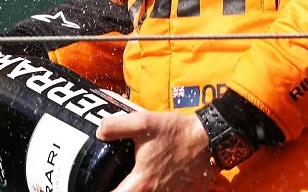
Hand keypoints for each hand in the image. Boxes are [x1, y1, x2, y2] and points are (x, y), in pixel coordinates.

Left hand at [97, 110, 217, 191]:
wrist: (210, 138)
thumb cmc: (176, 132)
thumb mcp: (142, 122)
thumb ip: (115, 127)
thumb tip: (99, 133)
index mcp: (143, 182)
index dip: (104, 191)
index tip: (97, 184)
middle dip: (123, 188)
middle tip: (116, 179)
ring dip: (140, 187)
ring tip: (135, 178)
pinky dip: (159, 188)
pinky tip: (158, 177)